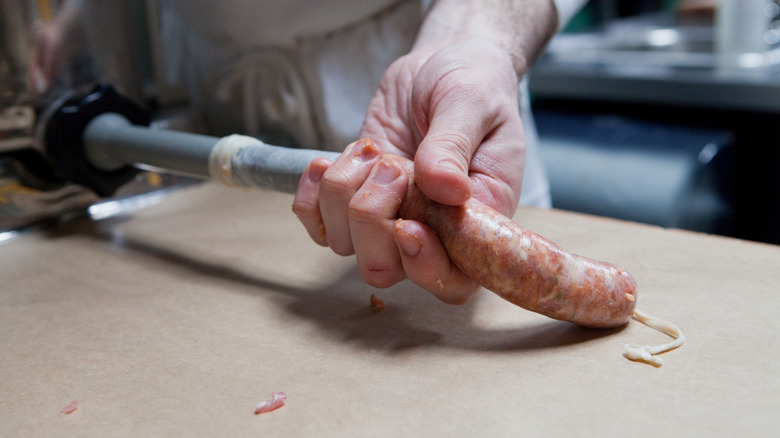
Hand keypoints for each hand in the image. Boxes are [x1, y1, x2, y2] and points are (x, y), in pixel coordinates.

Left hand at [293, 39, 525, 303]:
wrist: (441, 64)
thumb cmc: (472, 84)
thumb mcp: (471, 104)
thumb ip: (454, 146)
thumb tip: (445, 190)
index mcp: (478, 220)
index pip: (454, 280)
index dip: (425, 267)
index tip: (406, 226)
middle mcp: (434, 231)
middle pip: (386, 268)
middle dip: (372, 217)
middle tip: (391, 163)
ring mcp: (390, 219)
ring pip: (346, 245)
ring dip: (345, 193)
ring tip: (371, 149)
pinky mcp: (355, 202)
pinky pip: (318, 224)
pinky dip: (313, 195)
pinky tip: (328, 162)